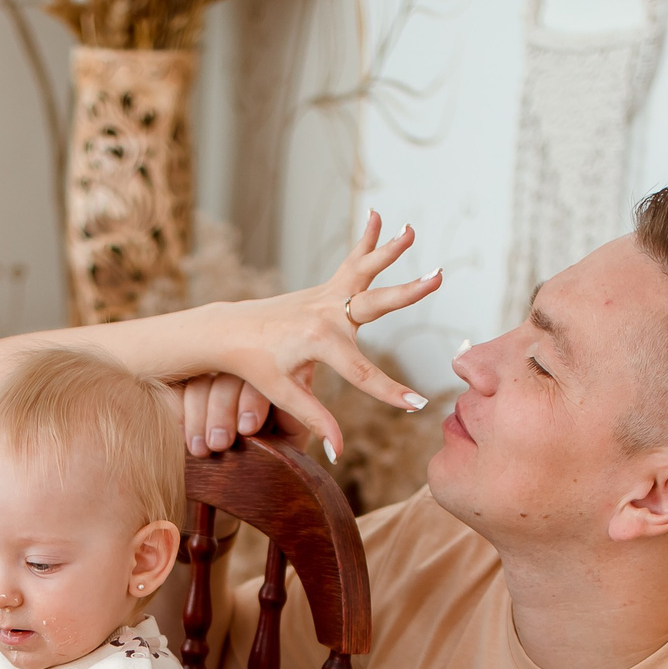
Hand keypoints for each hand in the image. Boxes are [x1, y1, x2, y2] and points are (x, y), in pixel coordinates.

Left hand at [181, 210, 440, 460]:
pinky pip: (351, 264)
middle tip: (437, 277)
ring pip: (364, 270)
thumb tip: (339, 453)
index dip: (390, 392)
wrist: (230, 332)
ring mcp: (326, 297)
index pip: (363, 373)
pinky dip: (365, 241)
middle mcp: (326, 313)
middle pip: (375, 303)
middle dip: (408, 293)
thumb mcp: (283, 394)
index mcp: (319, 342)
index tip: (418, 405)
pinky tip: (376, 215)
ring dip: (388, 249)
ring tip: (410, 229)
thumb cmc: (255, 366)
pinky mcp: (325, 290)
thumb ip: (315, 420)